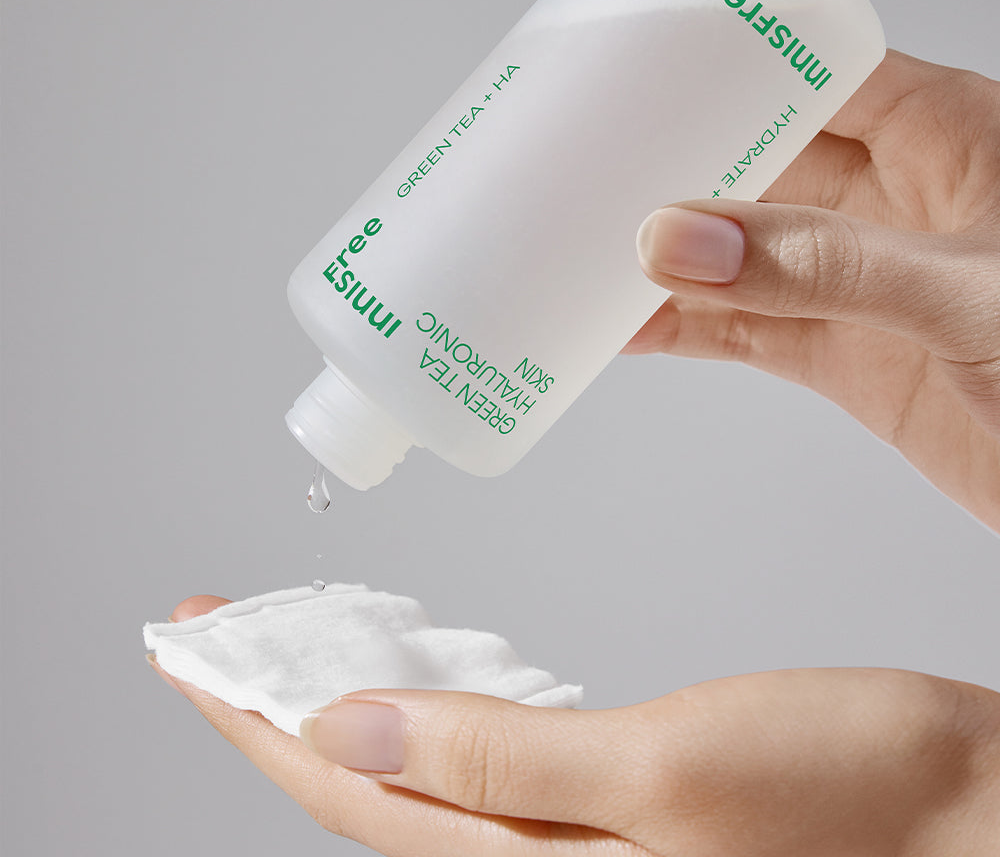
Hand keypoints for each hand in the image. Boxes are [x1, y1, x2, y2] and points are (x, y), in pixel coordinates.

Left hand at [153, 595, 999, 856]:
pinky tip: (414, 672)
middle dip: (275, 702)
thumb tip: (349, 731)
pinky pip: (479, 755)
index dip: (251, 717)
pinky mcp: (612, 793)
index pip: (340, 789)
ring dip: (342, 699)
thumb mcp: (664, 773)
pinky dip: (423, 704)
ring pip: (412, 768)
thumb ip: (501, 766)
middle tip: (220, 632)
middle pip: (360, 782)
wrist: (961, 813)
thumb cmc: (847, 798)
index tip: (190, 649)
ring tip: (289, 642)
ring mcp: (573, 833)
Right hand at [627, 51, 999, 529]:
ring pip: (738, 253)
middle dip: (677, 167)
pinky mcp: (842, 353)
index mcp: (947, 135)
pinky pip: (742, 328)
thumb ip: (825, 264)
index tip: (643, 73)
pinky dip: (681, 328)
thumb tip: (680, 237)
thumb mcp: (967, 293)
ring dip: (666, 258)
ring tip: (583, 253)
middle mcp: (893, 199)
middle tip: (588, 172)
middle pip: (759, 162)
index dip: (732, 66)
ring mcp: (859, 279)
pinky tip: (625, 327)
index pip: (816, 70)